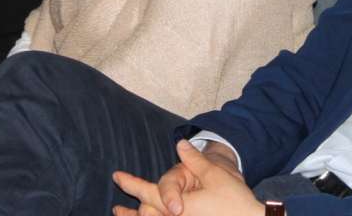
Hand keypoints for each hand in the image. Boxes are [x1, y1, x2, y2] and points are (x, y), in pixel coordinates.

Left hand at [113, 140, 260, 215]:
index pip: (148, 193)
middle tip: (117, 210)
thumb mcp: (214, 175)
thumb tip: (180, 143)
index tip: (117, 176)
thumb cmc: (234, 200)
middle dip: (132, 212)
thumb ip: (194, 160)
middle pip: (147, 214)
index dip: (131, 184)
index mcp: (180, 206)